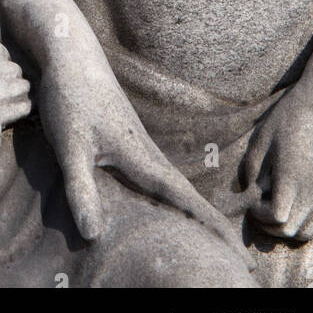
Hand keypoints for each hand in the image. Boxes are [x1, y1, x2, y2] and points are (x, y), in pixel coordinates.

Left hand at [37, 21, 245, 261]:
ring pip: (175, 183)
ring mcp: (139, 143)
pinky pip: (159, 174)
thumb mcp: (70, 148)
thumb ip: (80, 190)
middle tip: (242, 257)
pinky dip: (174, 194)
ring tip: (215, 238)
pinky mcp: (127, 138)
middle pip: (187, 194)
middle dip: (213, 224)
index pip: (183, 199)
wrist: (71, 54)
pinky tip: (169, 201)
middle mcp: (146, 151)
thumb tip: (93, 237)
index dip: (211, 226)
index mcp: (139, 156)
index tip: (239, 250)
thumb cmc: (70, 98)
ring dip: (195, 210)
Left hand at [242, 76, 312, 240]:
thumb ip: (252, 170)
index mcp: (292, 179)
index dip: (260, 215)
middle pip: (293, 232)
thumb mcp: (263, 138)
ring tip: (286, 210)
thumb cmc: (292, 116)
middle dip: (273, 226)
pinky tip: (310, 210)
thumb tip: (251, 194)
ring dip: (295, 227)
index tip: (255, 203)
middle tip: (265, 210)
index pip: (276, 220)